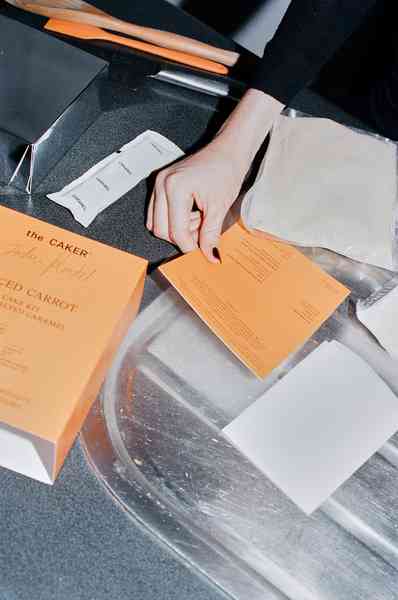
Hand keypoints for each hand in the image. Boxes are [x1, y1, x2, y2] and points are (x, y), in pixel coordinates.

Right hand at [146, 138, 246, 262]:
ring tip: (198, 217)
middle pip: (161, 230)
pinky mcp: (160, 185)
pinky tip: (190, 212)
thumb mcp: (220, 207)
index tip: (203, 250)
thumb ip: (211, 235)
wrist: (228, 151)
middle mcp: (162, 184)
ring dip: (177, 228)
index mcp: (175, 188)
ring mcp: (158, 183)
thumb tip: (209, 256)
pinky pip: (157, 213)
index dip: (190, 246)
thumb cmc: (226, 170)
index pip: (176, 231)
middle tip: (202, 229)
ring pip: (156, 224)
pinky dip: (173, 219)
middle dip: (182, 236)